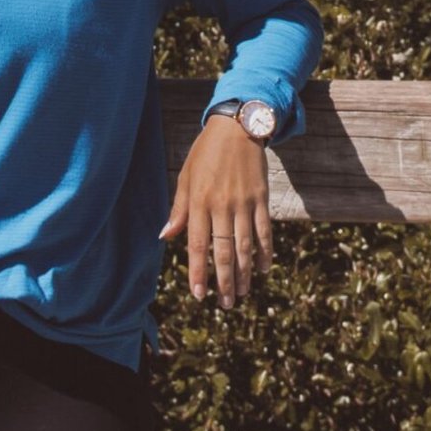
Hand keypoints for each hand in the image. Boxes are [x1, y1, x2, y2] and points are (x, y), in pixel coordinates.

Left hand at [158, 117, 272, 308]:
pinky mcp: (261, 199)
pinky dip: (265, 252)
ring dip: (243, 273)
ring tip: (241, 293)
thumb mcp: (186, 176)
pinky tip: (263, 269)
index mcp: (199, 201)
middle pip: (223, 251)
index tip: (199, 295)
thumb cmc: (206, 153)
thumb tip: (165, 236)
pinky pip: (264, 231)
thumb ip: (179, 209)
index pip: (196, 245)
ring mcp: (243, 203)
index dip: (197, 271)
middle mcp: (221, 205)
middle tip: (224, 304)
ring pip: (244, 246)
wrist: (237, 126)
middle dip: (223, 281)